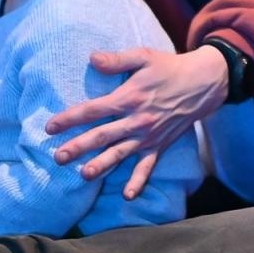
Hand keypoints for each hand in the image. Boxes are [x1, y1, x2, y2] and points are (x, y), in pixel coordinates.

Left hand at [46, 45, 227, 199]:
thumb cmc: (169, 67)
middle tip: (57, 157)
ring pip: (119, 153)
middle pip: (102, 136)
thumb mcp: (144, 56)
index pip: (93, 110)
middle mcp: (137, 120)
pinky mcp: (159, 145)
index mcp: (130, 97)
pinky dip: (138, 181)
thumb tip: (92, 58)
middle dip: (78, 146)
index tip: (50, 127)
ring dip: (101, 165)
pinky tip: (128, 195)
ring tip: (83, 175)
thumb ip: (117, 60)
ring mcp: (148, 136)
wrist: (203, 83)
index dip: (70, 118)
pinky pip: (147, 166)